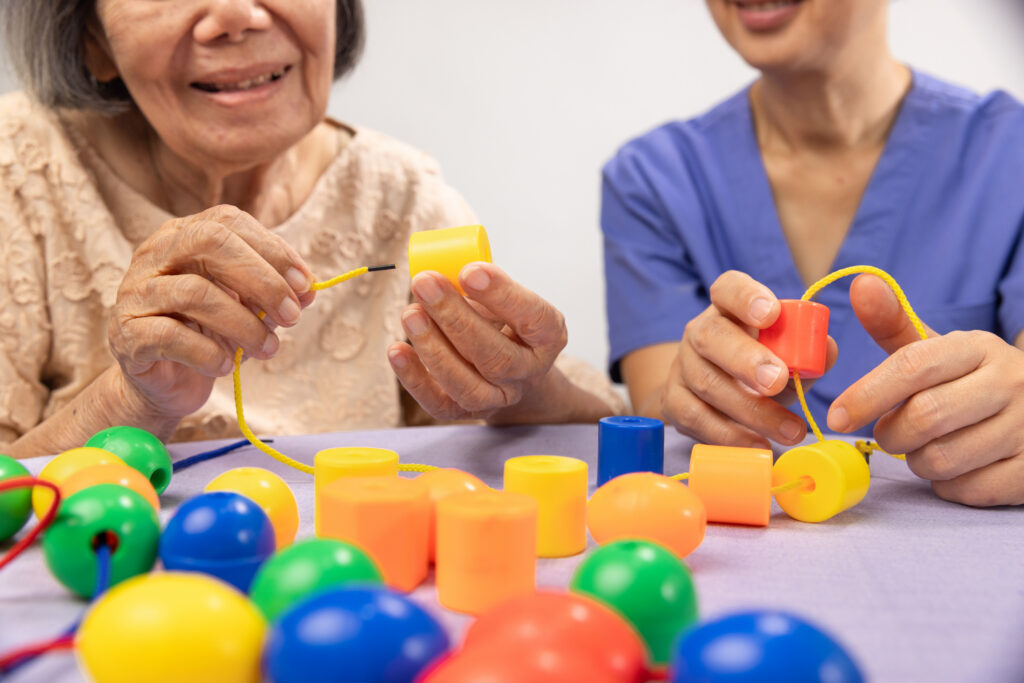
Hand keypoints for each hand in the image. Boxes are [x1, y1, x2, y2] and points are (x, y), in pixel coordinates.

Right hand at [109, 205, 314, 420]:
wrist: (165, 380)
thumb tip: (309, 290)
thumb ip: (275, 293)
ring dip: (244, 325)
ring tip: (270, 349)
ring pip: (195, 293)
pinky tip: (227, 365)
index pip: (229, 222)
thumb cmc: (209, 333)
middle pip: (210, 243)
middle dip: (263, 280)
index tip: (305, 285)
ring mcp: (136, 292)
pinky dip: (208, 353)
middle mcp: (154, 254)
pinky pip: (170, 336)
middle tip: (292, 316)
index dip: (273, 250)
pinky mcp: (127, 334)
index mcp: (183, 235)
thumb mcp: (249, 307)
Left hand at [387, 262, 569, 422]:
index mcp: (547, 336)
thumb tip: (438, 270)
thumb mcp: (501, 297)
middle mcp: (527, 371)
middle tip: (425, 284)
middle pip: (496, 356)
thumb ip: (477, 284)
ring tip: (410, 314)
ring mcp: (498, 397)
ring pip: (468, 385)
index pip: (534, 318)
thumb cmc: (502, 321)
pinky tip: (397, 351)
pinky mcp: (465, 412)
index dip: (502, 295)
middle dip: (455, 318)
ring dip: (434, 348)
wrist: (510, 368)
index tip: (469, 271)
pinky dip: (415, 379)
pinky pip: (440, 404)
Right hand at [661, 270, 836, 447]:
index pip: (729, 289)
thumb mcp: (787, 354)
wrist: (709, 394)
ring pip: (705, 382)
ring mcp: (681, 365)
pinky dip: (728, 434)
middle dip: (745, 359)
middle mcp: (698, 331)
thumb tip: (826, 349)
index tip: (772, 314)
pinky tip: (757, 444)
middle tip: (777, 381)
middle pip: (710, 336)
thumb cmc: (759, 365)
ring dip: (750, 410)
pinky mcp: (672, 400)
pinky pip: (694, 417)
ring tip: (790, 430)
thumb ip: (807, 351)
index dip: (747, 298)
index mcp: (728, 308)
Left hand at [827, 274, 1023, 506]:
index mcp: (979, 347)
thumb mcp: (938, 351)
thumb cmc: (970, 382)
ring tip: (926, 446)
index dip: (866, 394)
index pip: (912, 366)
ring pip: (941, 459)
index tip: (836, 415)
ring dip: (917, 460)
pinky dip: (947, 484)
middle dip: (890, 433)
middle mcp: (1010, 382)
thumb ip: (894, 324)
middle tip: (888, 433)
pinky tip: (956, 466)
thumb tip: (861, 282)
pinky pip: (966, 489)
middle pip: (923, 417)